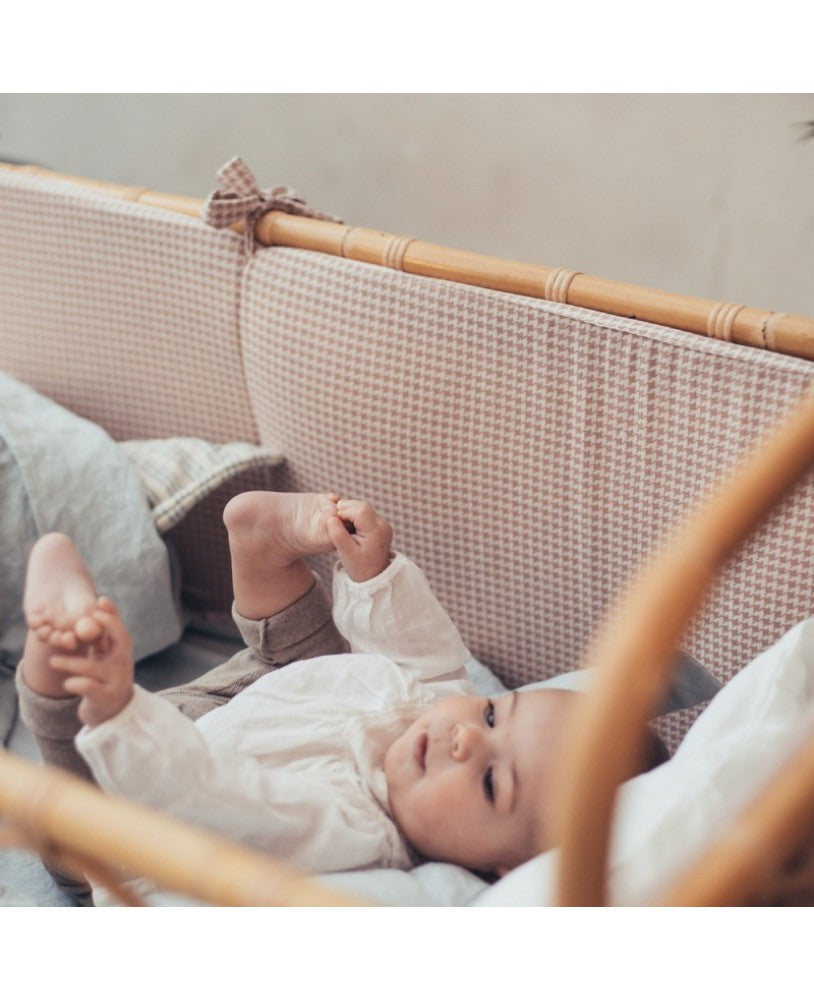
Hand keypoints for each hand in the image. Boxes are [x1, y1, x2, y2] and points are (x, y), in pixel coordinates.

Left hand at [47, 597, 134, 727]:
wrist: (112, 713)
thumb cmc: (104, 680)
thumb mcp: (105, 659)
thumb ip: (100, 640)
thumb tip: (92, 611)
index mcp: (122, 653)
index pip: (121, 629)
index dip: (113, 614)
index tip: (101, 599)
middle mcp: (124, 664)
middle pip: (122, 640)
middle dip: (108, 626)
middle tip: (90, 617)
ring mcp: (117, 681)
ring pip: (94, 667)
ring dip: (71, 662)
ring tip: (53, 662)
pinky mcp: (106, 698)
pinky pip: (89, 687)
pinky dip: (76, 683)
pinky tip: (67, 682)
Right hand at [326, 498, 393, 581]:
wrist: (373, 575)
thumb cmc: (359, 566)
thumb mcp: (345, 553)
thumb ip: (338, 535)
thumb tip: (331, 517)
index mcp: (376, 532)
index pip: (360, 511)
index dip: (344, 512)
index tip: (334, 522)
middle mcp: (383, 525)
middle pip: (363, 506)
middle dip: (346, 509)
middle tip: (336, 522)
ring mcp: (383, 524)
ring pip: (364, 507)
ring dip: (350, 511)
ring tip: (341, 524)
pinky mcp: (380, 525)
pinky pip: (366, 513)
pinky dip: (354, 515)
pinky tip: (348, 526)